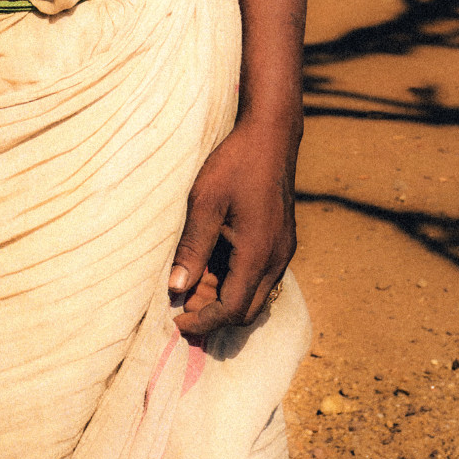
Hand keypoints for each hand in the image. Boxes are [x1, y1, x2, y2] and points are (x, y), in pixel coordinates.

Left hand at [168, 115, 297, 338]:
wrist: (271, 137)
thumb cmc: (234, 165)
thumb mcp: (205, 203)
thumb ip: (192, 247)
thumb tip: (175, 289)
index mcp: (258, 254)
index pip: (232, 309)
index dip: (204, 322)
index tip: (176, 322)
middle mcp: (276, 259)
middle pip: (247, 310)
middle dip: (214, 315)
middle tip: (180, 305)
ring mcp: (282, 251)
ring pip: (255, 295)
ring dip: (224, 297)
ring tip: (190, 281)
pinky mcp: (281, 241)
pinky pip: (260, 276)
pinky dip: (235, 281)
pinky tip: (210, 264)